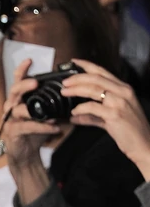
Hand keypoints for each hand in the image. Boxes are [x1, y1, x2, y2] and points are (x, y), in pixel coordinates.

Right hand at [1, 59, 62, 169]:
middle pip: (14, 91)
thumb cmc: (35, 131)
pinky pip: (27, 127)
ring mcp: (10, 119)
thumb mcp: (44, 114)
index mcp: (19, 99)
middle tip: (36, 82)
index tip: (30, 60)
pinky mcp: (13, 132)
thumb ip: (53, 103)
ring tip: (53, 113)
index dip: (22, 70)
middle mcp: (12, 106)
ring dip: (35, 110)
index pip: (18, 81)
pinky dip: (42, 127)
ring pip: (19, 109)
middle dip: (24, 85)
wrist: (26, 153)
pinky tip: (55, 128)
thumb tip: (73, 91)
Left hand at [61, 58, 149, 178]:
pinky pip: (92, 107)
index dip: (87, 65)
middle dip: (77, 78)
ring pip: (93, 89)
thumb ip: (92, 115)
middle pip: (95, 78)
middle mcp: (123, 92)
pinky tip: (74, 113)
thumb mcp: (111, 117)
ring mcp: (119, 103)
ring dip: (75, 90)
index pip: (103, 72)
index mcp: (124, 89)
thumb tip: (75, 116)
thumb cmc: (129, 130)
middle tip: (64, 82)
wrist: (144, 144)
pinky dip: (80, 109)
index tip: (74, 62)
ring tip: (65, 93)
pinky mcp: (114, 114)